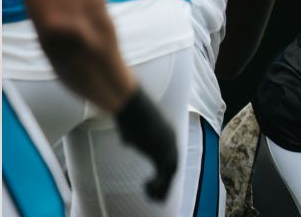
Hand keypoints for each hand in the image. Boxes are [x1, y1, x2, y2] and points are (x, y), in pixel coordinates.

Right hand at [114, 87, 178, 201]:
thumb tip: (127, 141)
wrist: (131, 106)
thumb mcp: (132, 127)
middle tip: (152, 191)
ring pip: (170, 173)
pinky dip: (158, 185)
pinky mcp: (161, 153)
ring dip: (162, 186)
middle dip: (166, 181)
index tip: (153, 178)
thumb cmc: (128, 113)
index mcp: (167, 133)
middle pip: (173, 165)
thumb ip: (133, 136)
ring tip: (148, 194)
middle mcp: (171, 140)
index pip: (170, 155)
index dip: (164, 168)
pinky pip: (164, 176)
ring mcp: (168, 146)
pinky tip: (146, 187)